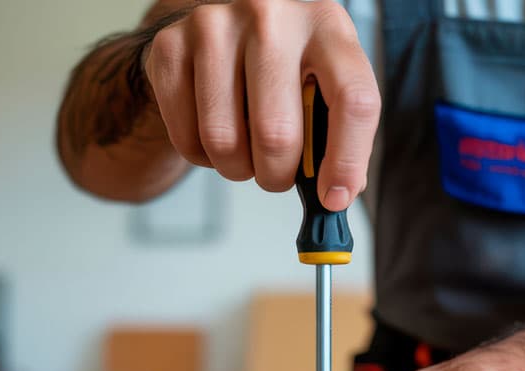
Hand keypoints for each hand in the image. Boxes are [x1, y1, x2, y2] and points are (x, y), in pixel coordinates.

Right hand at [143, 0, 380, 208]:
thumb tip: (335, 196)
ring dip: (237, 169)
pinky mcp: (170, 46)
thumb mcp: (323, 89)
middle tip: (277, 174)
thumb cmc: (282, 71)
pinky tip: (214, 133)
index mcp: (326, 26)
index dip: (345, 162)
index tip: (333, 197)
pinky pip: (187, 139)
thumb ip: (337, 138)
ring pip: (225, 143)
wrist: (220, 34)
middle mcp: (272, 15)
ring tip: (245, 151)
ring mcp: (216, 26)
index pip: (353, 100)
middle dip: (277, 176)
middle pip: (277, 134)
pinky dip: (203, 157)